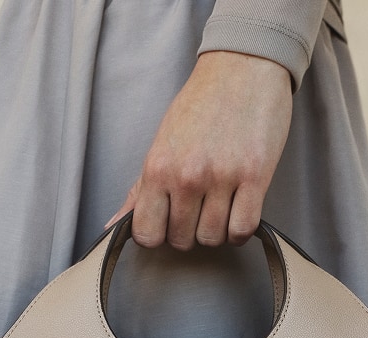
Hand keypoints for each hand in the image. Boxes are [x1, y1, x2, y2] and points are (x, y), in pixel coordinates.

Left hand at [106, 51, 291, 249]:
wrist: (243, 66)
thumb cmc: (201, 106)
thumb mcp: (161, 144)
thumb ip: (139, 190)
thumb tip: (113, 226)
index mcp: (158, 167)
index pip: (147, 234)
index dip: (159, 235)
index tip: (169, 223)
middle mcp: (187, 175)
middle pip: (182, 240)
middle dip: (189, 232)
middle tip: (198, 209)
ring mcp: (221, 177)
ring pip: (213, 238)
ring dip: (216, 230)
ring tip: (220, 206)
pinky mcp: (255, 177)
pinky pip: (242, 229)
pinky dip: (240, 229)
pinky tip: (238, 211)